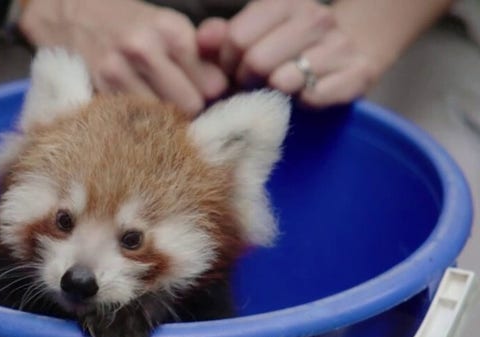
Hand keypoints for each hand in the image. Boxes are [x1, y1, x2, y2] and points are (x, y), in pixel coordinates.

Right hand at [19, 0, 227, 114]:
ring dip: (163, 119)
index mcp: (170, 29)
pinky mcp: (98, 90)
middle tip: (178, 104)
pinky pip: (132, 120)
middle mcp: (144, 48)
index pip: (210, 85)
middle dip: (188, 109)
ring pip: (160, 118)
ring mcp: (117, 71)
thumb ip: (201, 53)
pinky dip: (138, 120)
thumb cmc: (129, 22)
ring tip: (156, 107)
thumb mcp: (167, 25)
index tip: (200, 94)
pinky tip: (135, 110)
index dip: (208, 94)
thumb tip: (220, 88)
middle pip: (188, 106)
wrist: (73, 14)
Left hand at [197, 0, 380, 106]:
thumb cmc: (285, 49)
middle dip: (248, 80)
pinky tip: (306, 94)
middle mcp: (316, 17)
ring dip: (275, 92)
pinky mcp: (359, 72)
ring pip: (284, 80)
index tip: (235, 68)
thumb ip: (220, 37)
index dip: (228, 62)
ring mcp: (340, 43)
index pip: (236, 38)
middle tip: (255, 83)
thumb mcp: (249, 35)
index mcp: (284, 3)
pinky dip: (304, 103)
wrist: (347, 53)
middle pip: (257, 60)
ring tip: (279, 87)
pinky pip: (314, 97)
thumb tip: (202, 40)